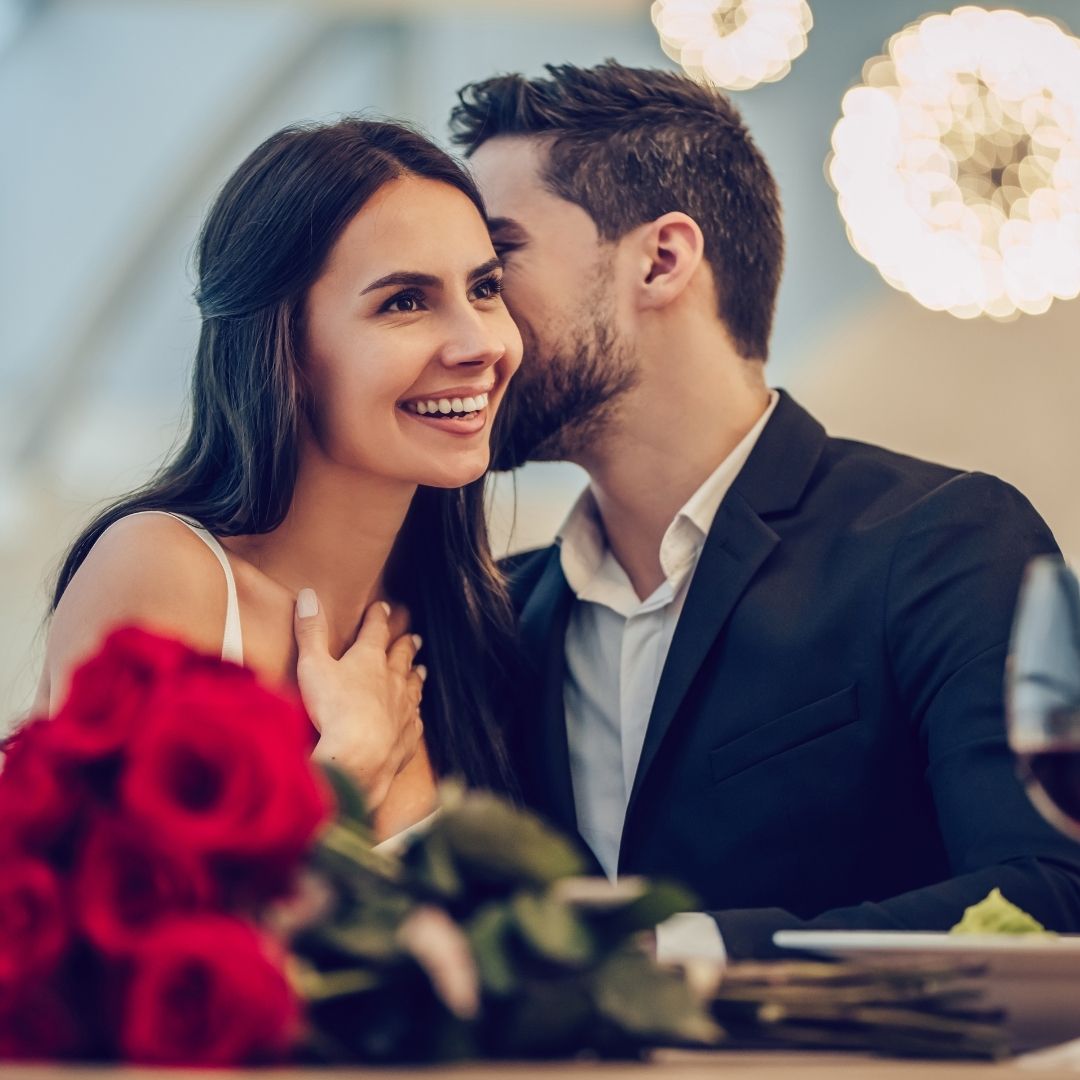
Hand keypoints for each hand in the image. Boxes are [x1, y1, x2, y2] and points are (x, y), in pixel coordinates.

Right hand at [294, 590, 424, 809]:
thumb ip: (310, 632)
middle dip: (406, 645)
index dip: (378, 617)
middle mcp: (393, 680)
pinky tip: (415, 717)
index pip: (376, 630)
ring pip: (413, 687)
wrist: (360, 757)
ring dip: (415, 677)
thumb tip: (309, 595)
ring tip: (420, 670)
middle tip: (414, 638)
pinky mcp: (407, 737)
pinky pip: (414, 722)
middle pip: (402, 657)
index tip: (383, 607)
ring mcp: (403, 709)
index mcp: (369, 659)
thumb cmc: (333, 709)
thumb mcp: (313, 666)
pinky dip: (415, 715)